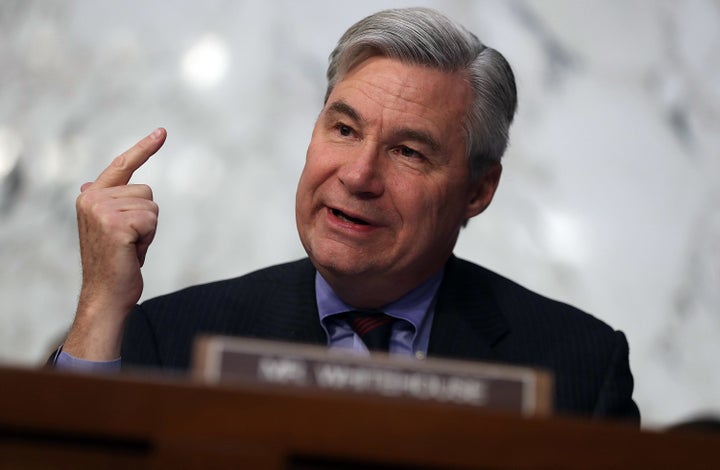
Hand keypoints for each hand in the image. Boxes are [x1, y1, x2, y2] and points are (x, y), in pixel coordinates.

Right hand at [63, 128, 166, 359]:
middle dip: (146, 218)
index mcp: (90, 195)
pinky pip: (152, 220)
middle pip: (147, 191)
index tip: (163, 131)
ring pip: (152, 206)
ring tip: (130, 246)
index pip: (122, 165)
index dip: (144, 148)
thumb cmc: (114, 261)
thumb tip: (89, 183)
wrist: (106, 293)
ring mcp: (103, 210)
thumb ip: (106, 203)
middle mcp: (92, 198)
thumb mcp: (109, 226)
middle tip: (130, 241)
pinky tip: (132, 251)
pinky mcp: (116, 225)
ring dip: (148, 229)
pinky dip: (149, 238)